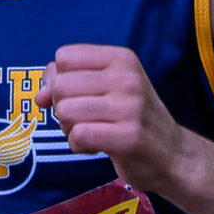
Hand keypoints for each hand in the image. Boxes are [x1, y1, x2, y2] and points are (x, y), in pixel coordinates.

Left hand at [39, 45, 189, 191]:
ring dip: (70, 129)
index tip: (76, 97)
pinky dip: (79, 146)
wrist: (173, 156)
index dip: (59, 80)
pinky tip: (96, 147)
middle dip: (63, 108)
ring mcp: (129, 107)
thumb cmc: (133, 120)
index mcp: (122, 58)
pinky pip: (78, 135)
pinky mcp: (128, 136)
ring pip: (66, 111)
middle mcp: (127, 78)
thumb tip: (40, 96)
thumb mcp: (107, 90)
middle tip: (85, 120)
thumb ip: (70, 84)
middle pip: (60, 85)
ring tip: (92, 133)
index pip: (64, 57)